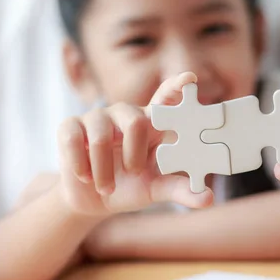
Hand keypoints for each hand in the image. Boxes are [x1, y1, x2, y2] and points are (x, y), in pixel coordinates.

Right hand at [57, 72, 212, 217]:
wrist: (93, 201)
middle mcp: (125, 115)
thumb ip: (180, 190)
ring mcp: (96, 118)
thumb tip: (208, 200)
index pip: (166, 99)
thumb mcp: (156, 190)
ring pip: (100, 136)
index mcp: (151, 125)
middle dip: (134, 153)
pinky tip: (84, 176)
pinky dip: (79, 164)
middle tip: (133, 173)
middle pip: (135, 121)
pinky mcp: (70, 126)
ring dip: (104, 170)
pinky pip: (72, 140)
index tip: (190, 79)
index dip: (176, 87)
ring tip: (106, 187)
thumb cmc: (131, 188)